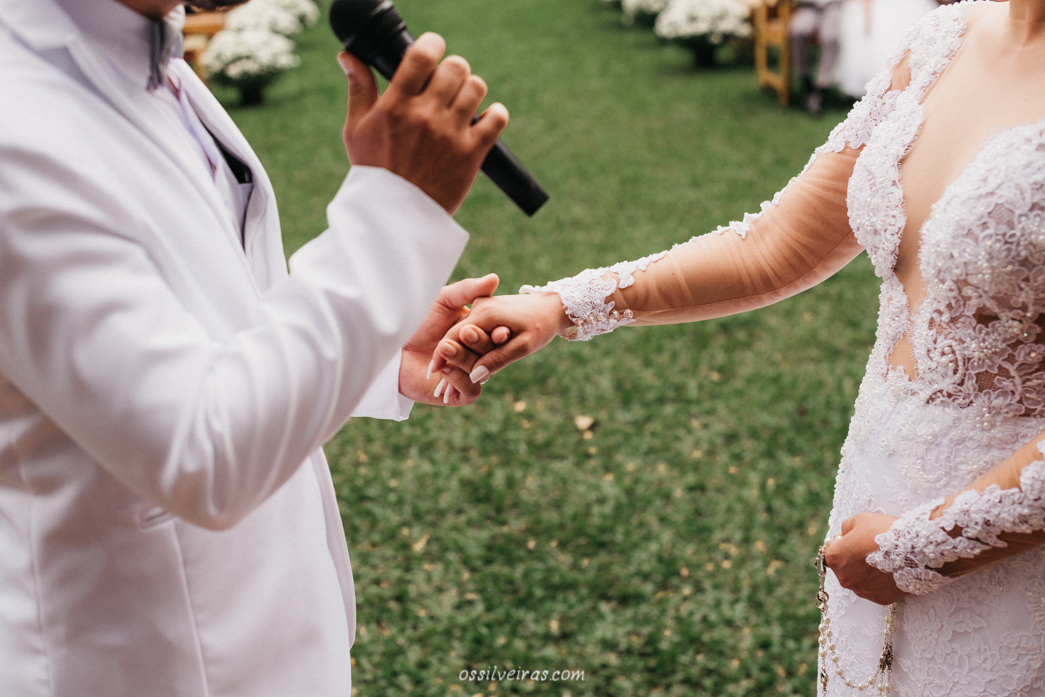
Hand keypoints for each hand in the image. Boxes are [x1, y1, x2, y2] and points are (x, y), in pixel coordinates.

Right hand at [338, 34, 509, 213]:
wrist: (395, 217)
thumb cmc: (374, 171)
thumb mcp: (357, 129)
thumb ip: (358, 89)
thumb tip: (348, 56)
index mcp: (395, 106)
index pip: (421, 55)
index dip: (432, 44)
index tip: (433, 48)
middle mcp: (424, 116)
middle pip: (454, 67)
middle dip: (452, 70)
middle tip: (447, 83)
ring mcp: (450, 135)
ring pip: (476, 87)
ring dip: (472, 89)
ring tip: (463, 102)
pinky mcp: (471, 154)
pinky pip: (496, 119)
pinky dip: (496, 114)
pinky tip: (486, 118)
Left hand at [400, 274, 507, 406]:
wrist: (390, 347)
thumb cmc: (416, 320)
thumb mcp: (444, 300)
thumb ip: (468, 290)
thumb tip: (494, 278)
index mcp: (479, 334)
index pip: (497, 335)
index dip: (499, 333)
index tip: (501, 330)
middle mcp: (477, 355)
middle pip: (491, 353)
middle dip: (481, 343)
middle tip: (468, 332)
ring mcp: (468, 375)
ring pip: (480, 371)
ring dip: (464, 358)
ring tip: (445, 346)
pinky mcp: (458, 394)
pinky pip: (471, 390)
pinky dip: (460, 378)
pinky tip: (444, 369)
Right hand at [429, 292, 569, 383]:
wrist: (555, 306)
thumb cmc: (542, 325)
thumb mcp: (523, 346)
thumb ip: (498, 360)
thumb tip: (475, 377)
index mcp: (485, 314)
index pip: (453, 338)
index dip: (442, 357)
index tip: (433, 376)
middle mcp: (480, 307)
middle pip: (455, 335)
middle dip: (445, 355)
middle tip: (434, 377)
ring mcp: (482, 306)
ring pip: (461, 331)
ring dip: (455, 349)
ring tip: (445, 372)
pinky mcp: (486, 308)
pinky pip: (470, 327)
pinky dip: (465, 342)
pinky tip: (463, 358)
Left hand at [824, 513, 906, 605]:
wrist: (913, 550)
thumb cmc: (884, 532)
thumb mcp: (860, 520)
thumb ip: (846, 528)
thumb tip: (843, 535)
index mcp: (835, 558)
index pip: (832, 551)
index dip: (844, 543)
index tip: (856, 539)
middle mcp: (844, 578)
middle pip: (845, 567)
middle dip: (854, 559)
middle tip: (872, 549)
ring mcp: (862, 590)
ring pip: (860, 580)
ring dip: (867, 572)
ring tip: (884, 560)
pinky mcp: (879, 598)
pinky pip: (876, 589)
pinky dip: (881, 582)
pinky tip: (891, 571)